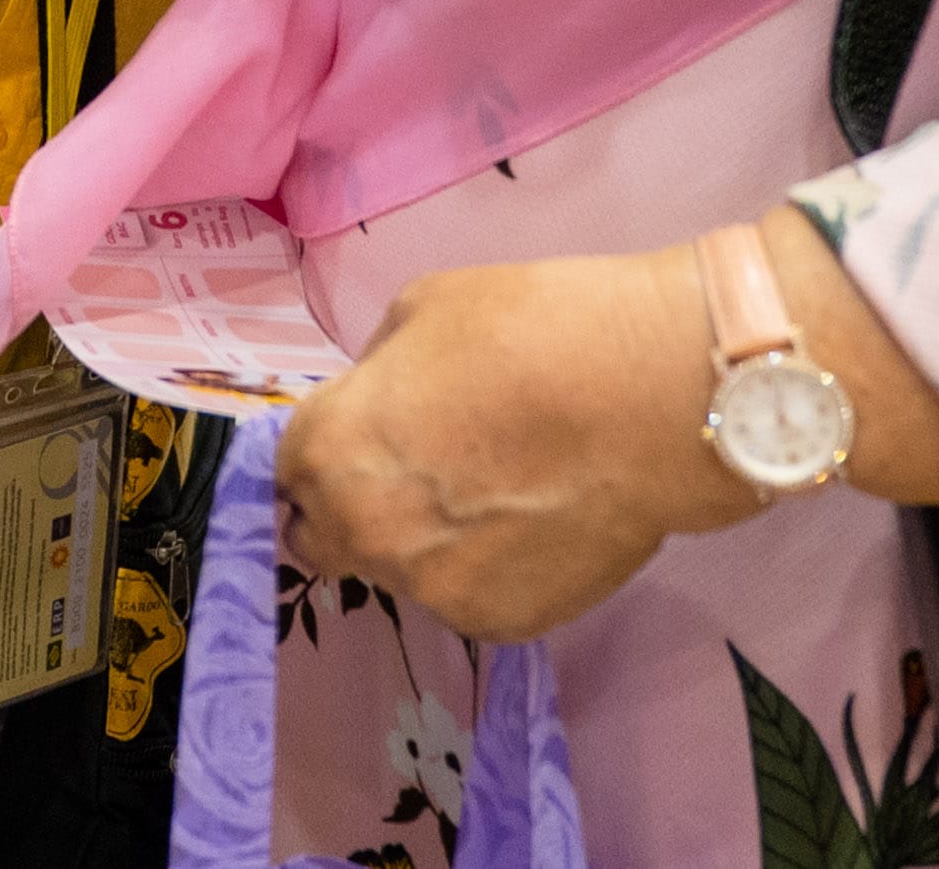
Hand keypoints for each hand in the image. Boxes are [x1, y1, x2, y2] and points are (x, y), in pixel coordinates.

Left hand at [279, 247, 750, 645]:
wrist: (650, 400)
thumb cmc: (532, 329)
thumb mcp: (422, 313)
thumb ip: (379, 377)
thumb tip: (381, 408)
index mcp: (328, 453)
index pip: (288, 473)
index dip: (325, 454)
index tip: (361, 442)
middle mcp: (363, 535)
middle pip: (329, 536)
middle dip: (356, 508)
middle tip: (421, 473)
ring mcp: (432, 591)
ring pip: (406, 570)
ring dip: (429, 541)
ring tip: (503, 490)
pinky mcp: (501, 624)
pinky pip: (474, 594)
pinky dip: (494, 567)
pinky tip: (540, 520)